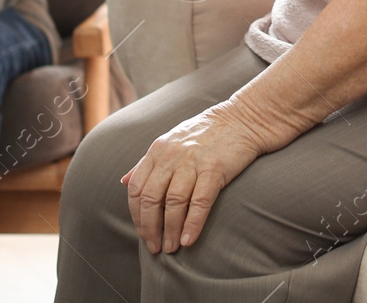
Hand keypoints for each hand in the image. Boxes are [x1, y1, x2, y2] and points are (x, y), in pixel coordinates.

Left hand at [124, 103, 264, 254]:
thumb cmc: (206, 133)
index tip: (143, 234)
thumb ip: (147, 162)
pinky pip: (199, 201)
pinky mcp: (214, 168)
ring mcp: (192, 162)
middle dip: (150, 228)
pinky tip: (189, 240)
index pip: (136, 189)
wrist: (242, 119)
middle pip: (151, 198)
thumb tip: (124, 181)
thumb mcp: (170, 141)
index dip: (137, 216)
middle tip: (155, 247)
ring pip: (173, 202)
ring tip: (172, 247)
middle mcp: (171, 155)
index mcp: (157, 150)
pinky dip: (192, 224)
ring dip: (171, 230)